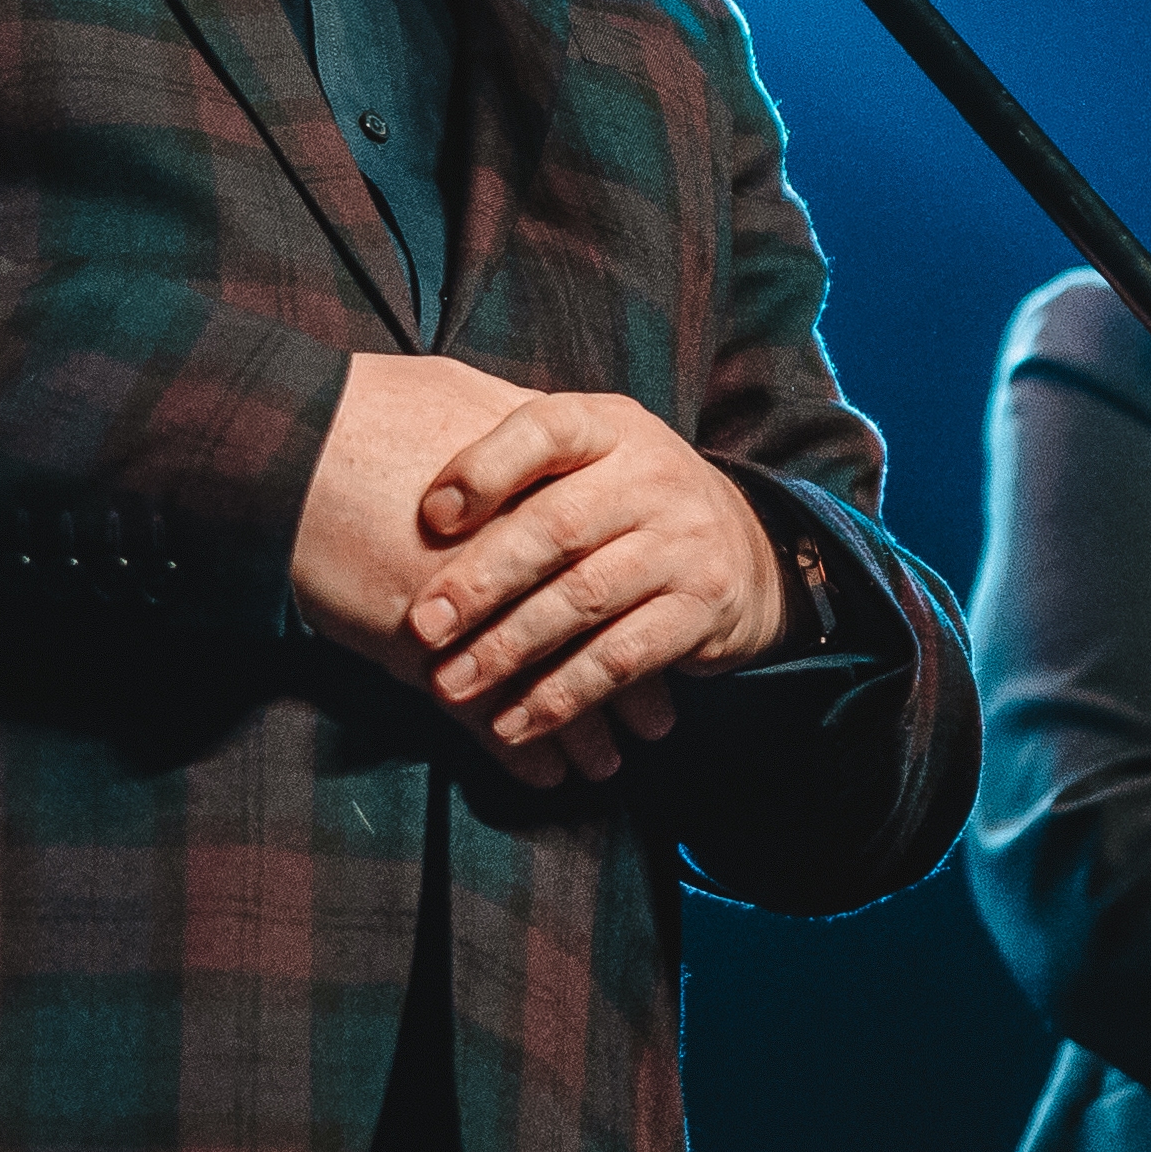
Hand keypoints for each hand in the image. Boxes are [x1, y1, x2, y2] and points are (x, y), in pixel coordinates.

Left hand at [290, 357, 774, 786]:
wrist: (750, 548)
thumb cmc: (629, 503)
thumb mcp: (590, 457)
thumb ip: (517, 460)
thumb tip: (400, 471)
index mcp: (612, 427)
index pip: (545, 429)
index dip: (485, 468)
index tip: (430, 515)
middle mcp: (653, 476)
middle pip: (558, 527)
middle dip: (482, 582)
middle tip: (423, 628)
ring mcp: (683, 543)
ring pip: (584, 599)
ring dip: (510, 650)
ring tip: (451, 687)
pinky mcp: (700, 610)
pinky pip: (621, 657)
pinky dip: (562, 695)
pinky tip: (514, 723)